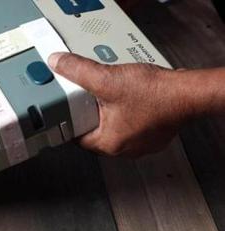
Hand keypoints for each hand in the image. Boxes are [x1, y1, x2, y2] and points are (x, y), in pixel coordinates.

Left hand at [48, 52, 191, 157]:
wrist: (189, 92)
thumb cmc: (155, 94)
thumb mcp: (106, 79)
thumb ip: (78, 71)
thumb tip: (58, 63)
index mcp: (109, 144)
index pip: (77, 138)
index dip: (69, 122)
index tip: (65, 111)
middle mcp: (125, 149)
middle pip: (95, 132)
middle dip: (89, 115)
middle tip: (87, 99)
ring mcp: (142, 143)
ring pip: (115, 128)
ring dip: (110, 113)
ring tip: (108, 96)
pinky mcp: (155, 134)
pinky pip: (132, 124)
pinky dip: (127, 112)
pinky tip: (128, 97)